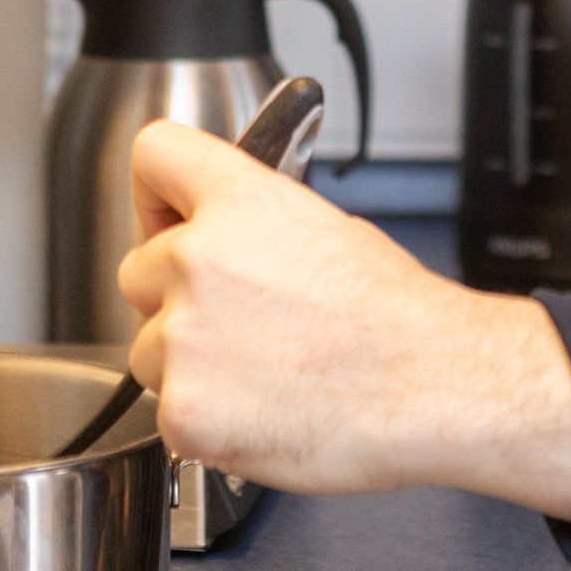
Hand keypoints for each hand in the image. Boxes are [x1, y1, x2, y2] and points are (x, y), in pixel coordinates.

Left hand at [117, 119, 570, 517]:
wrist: (432, 385)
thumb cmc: (398, 317)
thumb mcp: (332, 230)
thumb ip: (258, 225)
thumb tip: (231, 238)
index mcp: (241, 204)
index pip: (155, 154)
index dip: (158, 191)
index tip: (169, 218)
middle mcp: (199, 261)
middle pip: (137, 268)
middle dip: (175, 294)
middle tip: (238, 318)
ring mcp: (184, 338)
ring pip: (148, 347)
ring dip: (189, 360)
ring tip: (264, 370)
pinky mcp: (183, 409)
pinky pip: (169, 409)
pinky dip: (208, 416)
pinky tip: (265, 407)